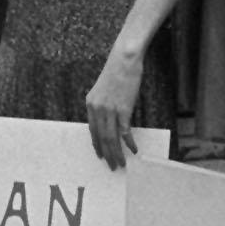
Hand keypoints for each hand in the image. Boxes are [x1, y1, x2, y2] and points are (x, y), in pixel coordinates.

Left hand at [84, 44, 144, 170]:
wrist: (124, 59)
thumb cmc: (117, 71)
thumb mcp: (103, 89)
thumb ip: (103, 104)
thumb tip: (110, 118)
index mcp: (90, 104)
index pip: (92, 130)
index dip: (97, 144)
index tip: (101, 155)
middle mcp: (97, 109)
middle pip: (101, 138)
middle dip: (107, 154)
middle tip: (112, 166)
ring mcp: (109, 109)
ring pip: (111, 138)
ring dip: (117, 153)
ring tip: (122, 164)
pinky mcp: (123, 109)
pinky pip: (125, 131)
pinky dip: (129, 143)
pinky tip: (134, 150)